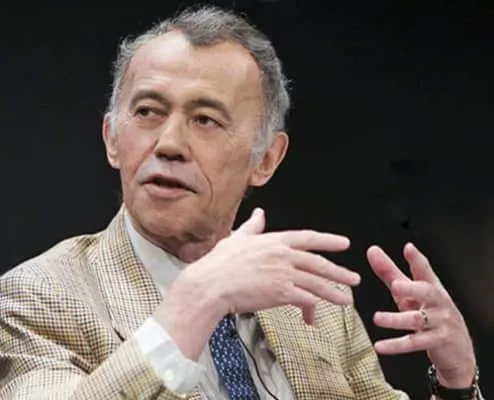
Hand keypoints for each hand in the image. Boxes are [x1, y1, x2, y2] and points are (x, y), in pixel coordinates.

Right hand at [185, 207, 360, 324]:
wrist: (210, 284)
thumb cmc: (219, 263)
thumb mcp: (237, 238)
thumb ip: (253, 226)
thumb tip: (260, 213)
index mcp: (274, 241)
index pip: (308, 238)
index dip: (328, 240)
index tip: (344, 243)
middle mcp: (283, 255)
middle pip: (318, 263)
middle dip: (338, 271)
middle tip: (353, 278)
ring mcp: (283, 273)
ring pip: (317, 282)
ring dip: (334, 292)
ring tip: (347, 299)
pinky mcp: (281, 292)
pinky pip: (304, 300)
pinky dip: (313, 308)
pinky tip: (318, 314)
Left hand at [367, 243, 475, 387]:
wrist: (458, 349)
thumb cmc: (429, 313)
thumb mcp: (409, 293)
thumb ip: (390, 273)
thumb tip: (372, 250)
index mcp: (431, 288)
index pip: (425, 271)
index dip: (417, 260)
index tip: (409, 248)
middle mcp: (438, 303)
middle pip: (427, 293)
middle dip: (412, 288)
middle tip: (396, 285)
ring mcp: (440, 323)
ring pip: (417, 319)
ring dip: (396, 319)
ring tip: (377, 318)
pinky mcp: (437, 342)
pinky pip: (414, 343)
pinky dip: (396, 345)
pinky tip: (380, 346)